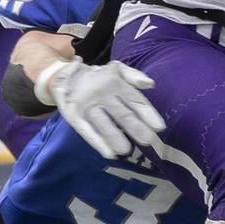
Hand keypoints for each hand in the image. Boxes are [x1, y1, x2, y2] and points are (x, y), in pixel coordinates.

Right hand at [48, 57, 164, 158]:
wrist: (65, 77)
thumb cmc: (99, 77)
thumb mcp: (117, 69)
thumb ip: (134, 76)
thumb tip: (150, 84)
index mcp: (116, 83)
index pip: (135, 100)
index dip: (148, 114)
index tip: (159, 127)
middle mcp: (102, 94)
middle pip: (121, 113)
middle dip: (136, 127)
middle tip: (148, 140)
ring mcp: (87, 106)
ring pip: (103, 124)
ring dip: (115, 137)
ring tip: (126, 150)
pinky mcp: (75, 117)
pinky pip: (87, 131)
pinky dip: (98, 142)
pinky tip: (109, 153)